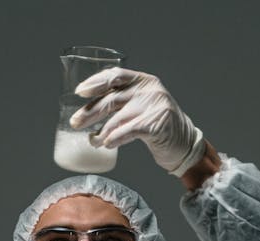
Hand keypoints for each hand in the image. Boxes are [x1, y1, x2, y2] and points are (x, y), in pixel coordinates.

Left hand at [69, 67, 205, 176]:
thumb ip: (123, 104)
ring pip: (118, 118)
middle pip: (112, 99)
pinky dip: (115, 138)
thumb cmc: (159, 128)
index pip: (115, 76)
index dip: (95, 82)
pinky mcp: (156, 124)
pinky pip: (128, 131)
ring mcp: (154, 106)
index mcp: (144, 81)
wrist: (184, 145)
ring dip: (101, 132)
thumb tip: (89, 112)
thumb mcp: (142, 107)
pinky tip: (107, 144)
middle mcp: (149, 90)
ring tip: (93, 141)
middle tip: (75, 123)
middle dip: (90, 111)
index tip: (79, 92)